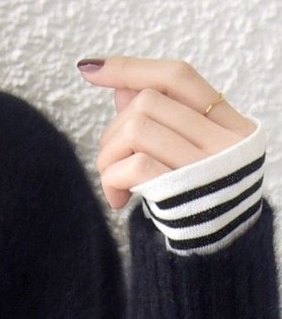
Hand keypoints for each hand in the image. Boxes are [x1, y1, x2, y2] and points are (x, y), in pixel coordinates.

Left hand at [76, 55, 256, 209]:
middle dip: (113, 131)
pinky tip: (118, 199)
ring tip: (113, 181)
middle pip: (147, 103)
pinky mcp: (184, 190)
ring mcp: (207, 164)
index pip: (177, 76)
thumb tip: (121, 86)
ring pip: (135, 129)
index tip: (90, 69)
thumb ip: (158, 119)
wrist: (221, 250)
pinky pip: (134, 165)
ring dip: (108, 157)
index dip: (131, 68)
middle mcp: (224, 138)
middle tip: (111, 163)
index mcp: (227, 121)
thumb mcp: (183, 154)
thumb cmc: (196, 199)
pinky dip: (113, 179)